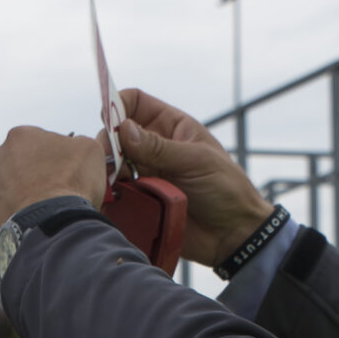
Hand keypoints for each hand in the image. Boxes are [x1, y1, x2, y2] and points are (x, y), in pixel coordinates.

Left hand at [0, 127, 107, 239]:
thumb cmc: (71, 183)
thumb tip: (74, 147)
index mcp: (20, 136)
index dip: (55, 158)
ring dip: (22, 198)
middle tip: (54, 193)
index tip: (66, 173)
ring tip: (44, 213)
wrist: (51, 225)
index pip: (39, 143)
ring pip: (7, 192)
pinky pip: (4, 217)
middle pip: (18, 165)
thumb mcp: (89, 150)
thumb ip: (77, 143)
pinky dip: (16, 221)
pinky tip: (33, 226)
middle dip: (33, 176)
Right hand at [116, 89, 274, 266]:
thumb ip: (159, 146)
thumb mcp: (196, 161)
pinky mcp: (139, 200)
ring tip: (115, 182)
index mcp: (171, 126)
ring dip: (106, 170)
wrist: (232, 235)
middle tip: (111, 161)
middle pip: (115, 133)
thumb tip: (124, 129)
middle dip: (108, 143)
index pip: (135, 102)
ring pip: (110, 163)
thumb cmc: (226, 189)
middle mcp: (153, 147)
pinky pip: (115, 192)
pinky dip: (109, 193)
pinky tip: (115, 198)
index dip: (118, 105)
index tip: (108, 120)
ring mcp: (144, 173)